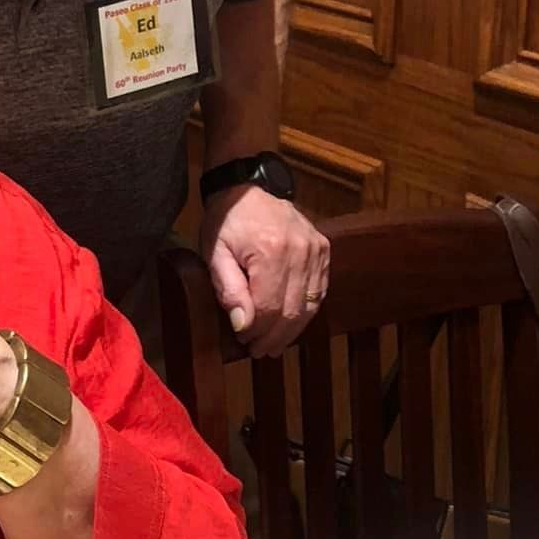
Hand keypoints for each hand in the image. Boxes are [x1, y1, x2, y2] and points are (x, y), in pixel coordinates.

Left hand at [199, 187, 329, 355]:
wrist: (247, 188)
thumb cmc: (226, 222)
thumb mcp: (215, 253)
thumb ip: (228, 289)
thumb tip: (242, 325)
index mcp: (270, 250)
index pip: (269, 307)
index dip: (257, 330)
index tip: (244, 341)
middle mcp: (300, 250)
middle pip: (293, 310)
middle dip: (275, 336)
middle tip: (260, 351)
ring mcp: (316, 249)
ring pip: (310, 305)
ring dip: (292, 330)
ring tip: (274, 344)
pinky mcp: (324, 249)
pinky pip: (320, 291)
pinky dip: (306, 310)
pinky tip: (291, 322)